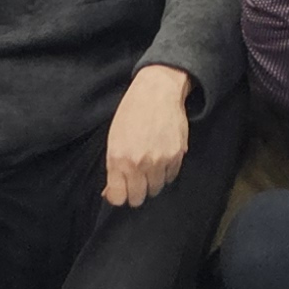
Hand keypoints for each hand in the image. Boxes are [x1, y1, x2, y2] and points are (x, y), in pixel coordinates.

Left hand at [101, 62, 192, 206]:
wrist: (158, 91)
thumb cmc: (132, 112)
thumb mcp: (114, 139)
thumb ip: (113, 168)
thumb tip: (111, 193)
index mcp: (118, 158)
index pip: (119, 198)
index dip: (120, 195)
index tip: (122, 190)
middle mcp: (138, 163)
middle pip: (138, 198)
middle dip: (137, 191)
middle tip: (137, 179)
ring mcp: (159, 160)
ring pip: (156, 188)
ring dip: (153, 181)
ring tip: (151, 165)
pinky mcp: (176, 155)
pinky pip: (171, 176)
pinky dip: (167, 171)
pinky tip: (162, 156)